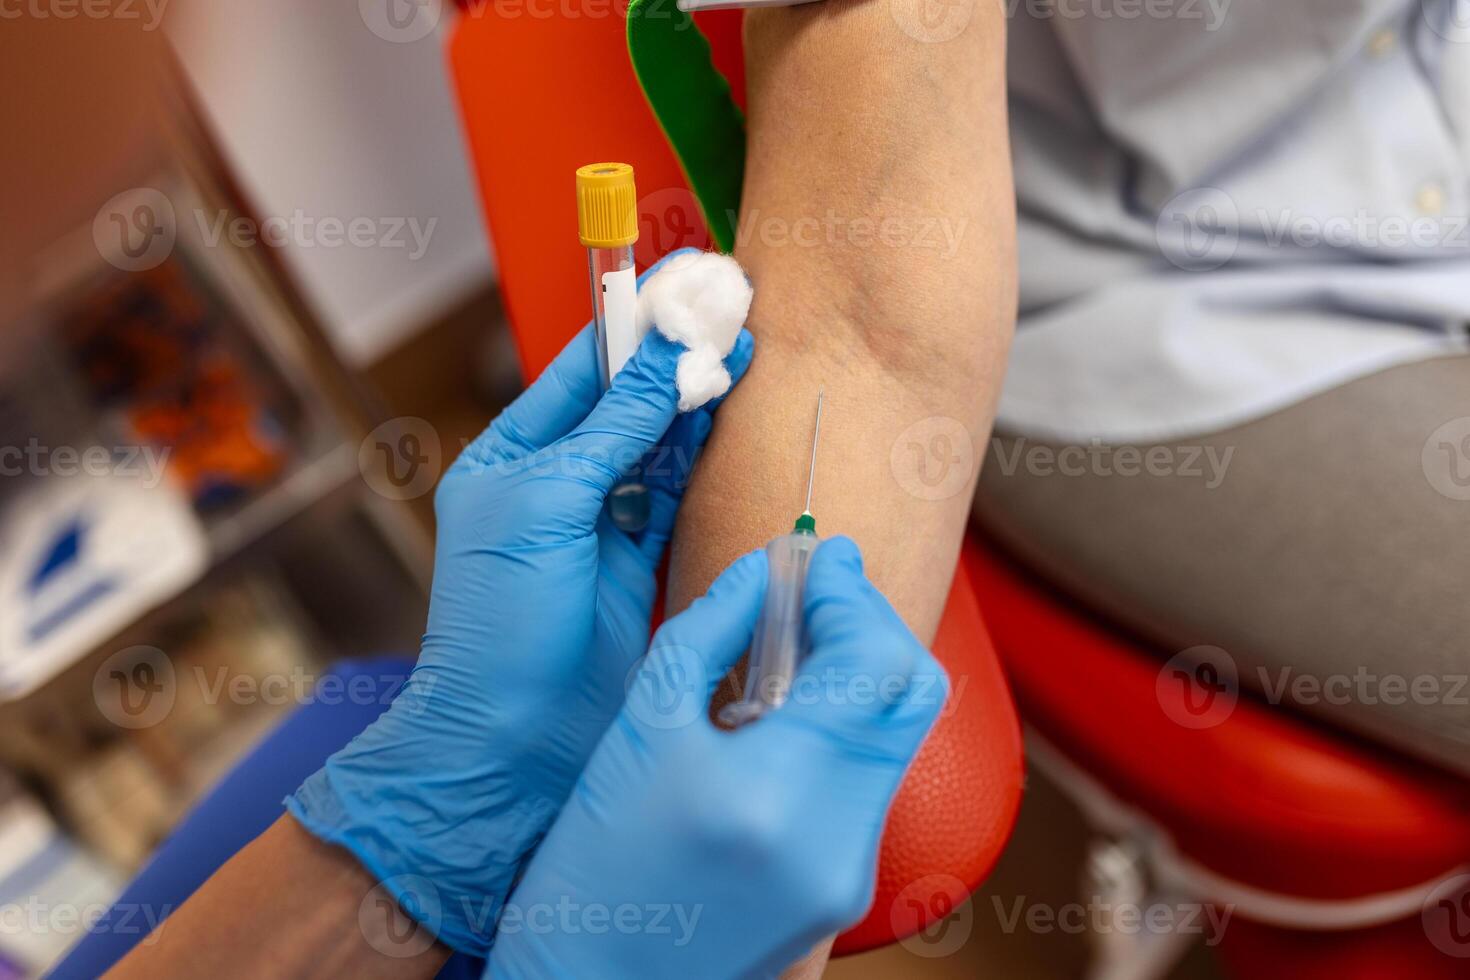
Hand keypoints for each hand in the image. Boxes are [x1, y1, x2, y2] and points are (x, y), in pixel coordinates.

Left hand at [287, 252, 753, 954]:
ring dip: (693, 404)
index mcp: (511, 458)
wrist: (514, 740)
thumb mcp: (550, 504)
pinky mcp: (636, 566)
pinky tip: (725, 419)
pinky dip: (700, 458)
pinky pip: (673, 496)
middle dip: (670, 361)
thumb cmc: (503, 621)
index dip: (627, 330)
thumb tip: (662, 356)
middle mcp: (554, 485)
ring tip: (740, 352)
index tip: (678, 290)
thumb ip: (614, 428)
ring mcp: (598, 527)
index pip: (577, 372)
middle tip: (727, 313)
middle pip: (623, 404)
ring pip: (655, 446)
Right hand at [487, 537, 948, 978]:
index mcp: (776, 792)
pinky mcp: (846, 890)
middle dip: (871, 623)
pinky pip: (870, 781)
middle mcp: (835, 837)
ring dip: (860, 673)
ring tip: (793, 644)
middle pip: (913, 694)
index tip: (819, 556)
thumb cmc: (589, 868)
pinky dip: (844, 727)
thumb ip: (711, 631)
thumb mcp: (637, 730)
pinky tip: (786, 711)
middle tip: (819, 588)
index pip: (873, 660)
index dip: (852, 593)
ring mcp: (851, 872)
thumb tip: (768, 568)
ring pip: (898, 736)